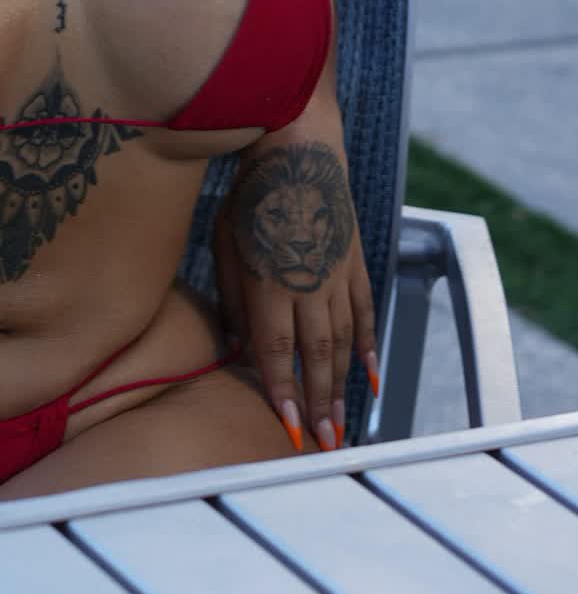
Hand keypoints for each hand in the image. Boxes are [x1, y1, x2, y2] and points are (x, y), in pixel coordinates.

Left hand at [213, 140, 378, 451]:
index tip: (287, 428)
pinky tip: (371, 376)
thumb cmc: (250, 195)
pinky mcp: (356, 262)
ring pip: (342, 341)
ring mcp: (338, 274)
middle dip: (318, 403)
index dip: (282, 391)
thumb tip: (239, 343)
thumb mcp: (223, 241)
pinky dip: (368, 346)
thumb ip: (232, 296)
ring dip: (342, 385)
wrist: (299, 149)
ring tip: (344, 422)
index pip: (276, 349)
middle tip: (325, 444)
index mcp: (270, 281)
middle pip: (314, 355)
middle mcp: (308, 283)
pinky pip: (365, 313)